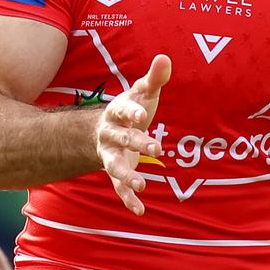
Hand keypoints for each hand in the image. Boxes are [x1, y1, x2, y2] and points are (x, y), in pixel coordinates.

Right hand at [96, 54, 171, 215]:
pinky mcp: (116, 171)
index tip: (143, 114)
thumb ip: (154, 78)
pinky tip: (140, 211)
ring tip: (141, 185)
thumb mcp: (142, 93)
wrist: (105, 130)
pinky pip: (118, 187)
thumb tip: (165, 58)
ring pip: (114, 166)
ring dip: (126, 176)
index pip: (122, 110)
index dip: (131, 112)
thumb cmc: (131, 109)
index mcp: (116, 112)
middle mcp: (110, 134)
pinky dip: (128, 199)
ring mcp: (111, 155)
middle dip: (138, 142)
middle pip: (123, 138)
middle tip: (157, 148)